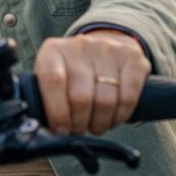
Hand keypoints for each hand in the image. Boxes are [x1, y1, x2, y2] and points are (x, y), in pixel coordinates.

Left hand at [33, 31, 150, 135]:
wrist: (103, 50)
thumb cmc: (72, 73)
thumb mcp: (54, 78)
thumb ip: (45, 98)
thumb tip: (44, 128)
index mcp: (53, 51)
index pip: (52, 80)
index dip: (57, 110)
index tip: (61, 130)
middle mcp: (79, 46)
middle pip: (80, 96)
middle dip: (79, 122)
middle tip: (79, 130)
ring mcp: (107, 49)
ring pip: (105, 100)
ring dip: (100, 122)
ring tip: (95, 126)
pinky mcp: (131, 57)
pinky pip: (128, 97)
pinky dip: (121, 115)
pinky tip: (113, 118)